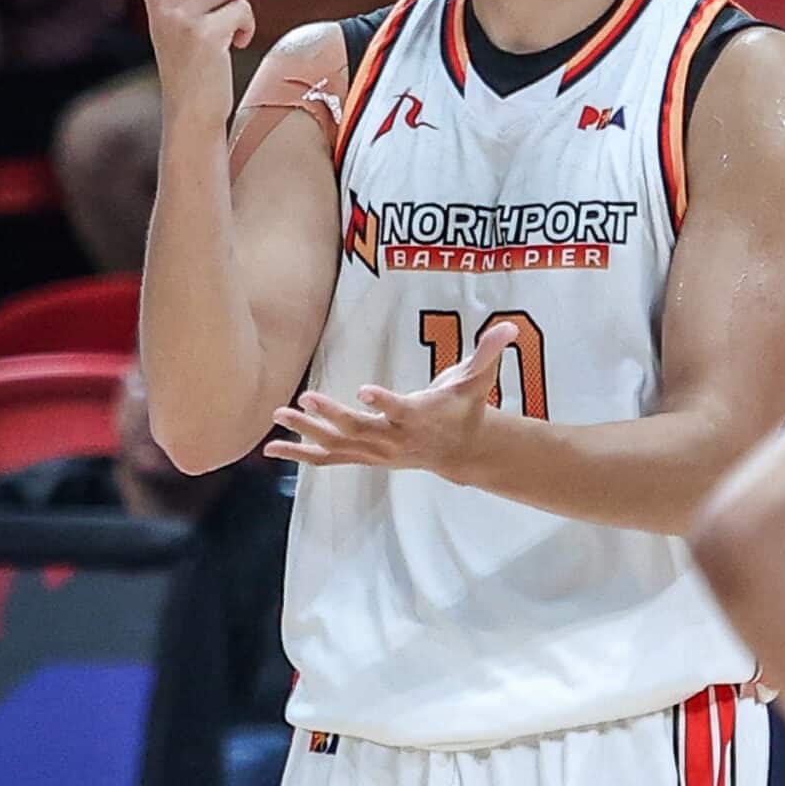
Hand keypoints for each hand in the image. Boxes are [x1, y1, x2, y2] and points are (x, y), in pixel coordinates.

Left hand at [264, 321, 520, 474]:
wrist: (462, 451)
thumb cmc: (464, 408)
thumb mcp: (478, 379)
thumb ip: (489, 352)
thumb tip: (509, 328)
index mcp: (418, 415)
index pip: (398, 409)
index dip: (383, 401)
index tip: (364, 391)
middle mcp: (393, 438)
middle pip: (358, 429)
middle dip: (330, 417)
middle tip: (303, 401)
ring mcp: (377, 451)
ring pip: (337, 445)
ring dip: (306, 434)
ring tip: (277, 420)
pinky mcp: (365, 456)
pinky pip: (329, 457)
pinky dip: (301, 453)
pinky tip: (274, 448)